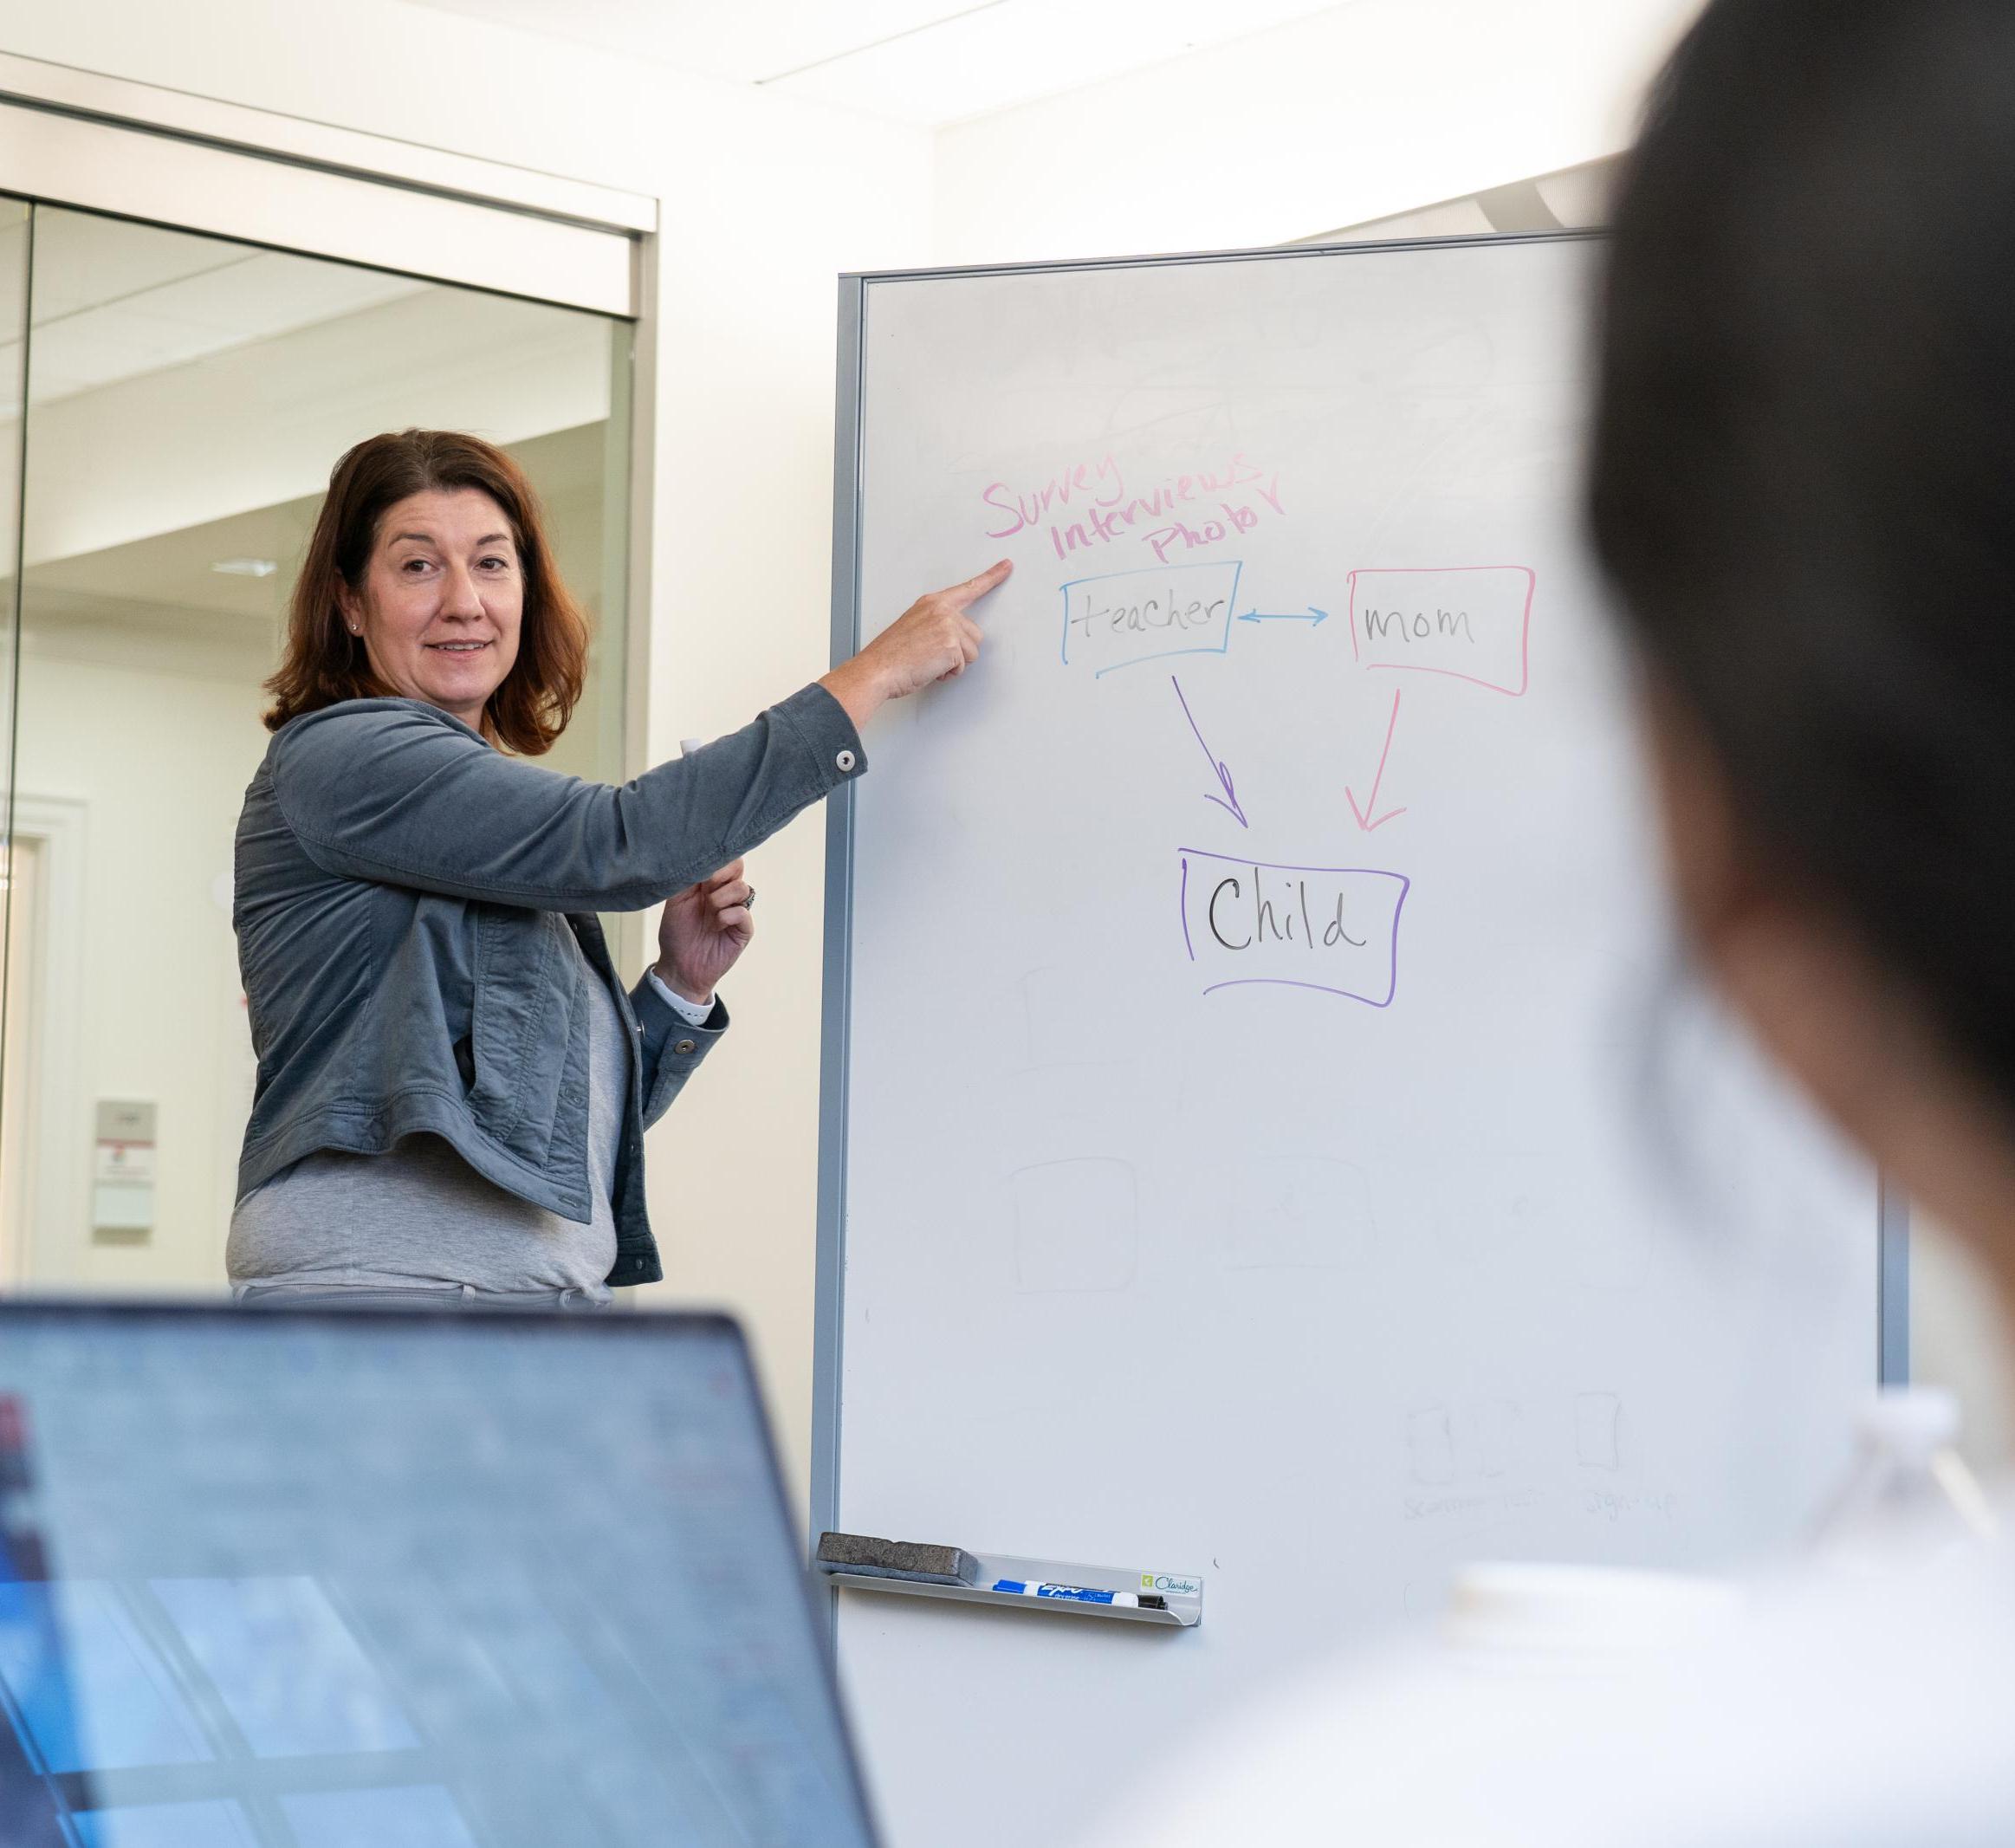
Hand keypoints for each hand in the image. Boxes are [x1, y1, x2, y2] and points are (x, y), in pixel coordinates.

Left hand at [654, 860, 752, 1005]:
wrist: (679, 966)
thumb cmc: (676, 934)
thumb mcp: (675, 900)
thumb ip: (687, 879)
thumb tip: (699, 860)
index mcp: (709, 884)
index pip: (723, 859)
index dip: (716, 860)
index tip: (701, 874)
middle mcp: (725, 894)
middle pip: (738, 866)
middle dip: (721, 875)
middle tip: (706, 889)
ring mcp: (736, 910)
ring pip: (742, 888)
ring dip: (720, 898)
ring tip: (708, 914)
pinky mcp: (743, 930)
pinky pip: (743, 913)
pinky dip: (727, 916)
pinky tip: (715, 926)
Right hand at [819, 559, 1011, 727]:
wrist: (877, 669)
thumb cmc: (890, 655)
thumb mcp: (913, 627)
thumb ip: (936, 624)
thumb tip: (953, 639)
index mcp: (932, 603)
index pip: (967, 588)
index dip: (991, 577)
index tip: (1007, 566)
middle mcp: (942, 610)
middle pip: (975, 634)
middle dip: (960, 651)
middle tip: (933, 655)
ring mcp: (948, 626)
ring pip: (972, 652)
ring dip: (954, 664)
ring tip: (929, 662)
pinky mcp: (952, 645)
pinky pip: (962, 666)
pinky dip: (949, 673)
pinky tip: (930, 669)